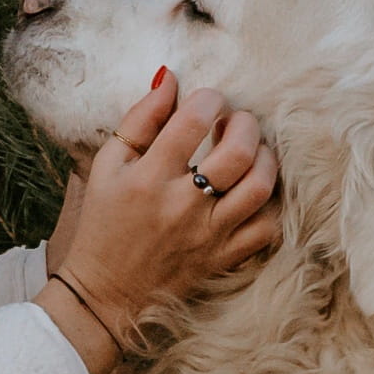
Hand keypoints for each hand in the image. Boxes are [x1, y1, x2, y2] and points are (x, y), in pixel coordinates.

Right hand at [36, 72, 278, 373]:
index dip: (210, 99)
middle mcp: (183, 205)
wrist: (105, 293)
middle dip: (245, 125)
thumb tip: (170, 79)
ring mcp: (209, 235)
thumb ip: (140, 120)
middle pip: (238, 153)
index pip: (193, 121)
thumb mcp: (108, 165)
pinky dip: (268, 204)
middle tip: (236, 122)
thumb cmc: (104, 222)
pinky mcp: (223, 259)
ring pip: (260, 188)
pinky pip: (265, 228)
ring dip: (264, 159)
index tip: (209, 100)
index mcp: (149, 177)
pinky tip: (254, 191)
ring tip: (252, 151)